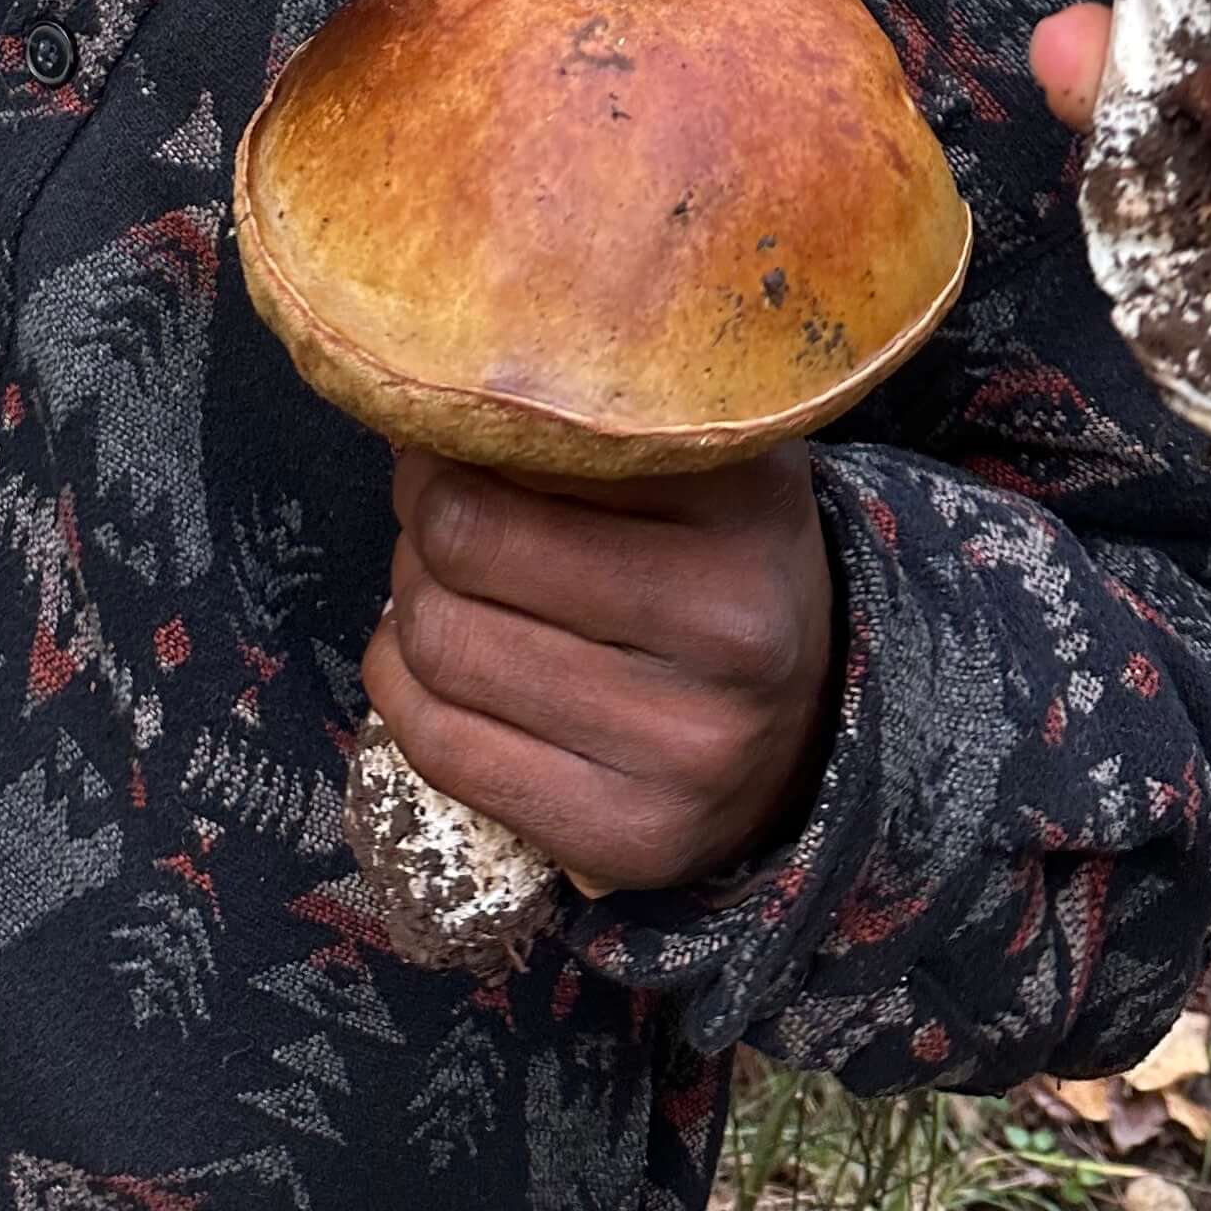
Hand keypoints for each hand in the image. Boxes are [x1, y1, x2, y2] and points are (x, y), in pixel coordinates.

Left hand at [362, 443, 836, 893]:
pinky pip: (441, 749)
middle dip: (422, 512)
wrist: (807, 724)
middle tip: (437, 501)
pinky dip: (403, 687)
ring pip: (440, 646)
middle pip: (462, 542)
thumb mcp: (697, 452)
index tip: (458, 429)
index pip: (527, 442)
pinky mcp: (629, 841)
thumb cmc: (716, 557)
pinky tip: (434, 659)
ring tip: (443, 578)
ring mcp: (685, 752)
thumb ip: (592, 402)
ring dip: (408, 598)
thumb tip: (427, 369)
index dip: (459, 429)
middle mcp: (732, 633)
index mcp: (749, 506)